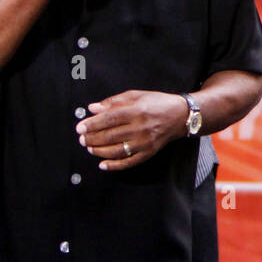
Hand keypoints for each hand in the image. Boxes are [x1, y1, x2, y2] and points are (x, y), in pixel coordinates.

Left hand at [75, 90, 190, 170]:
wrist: (181, 116)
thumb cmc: (158, 103)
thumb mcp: (137, 95)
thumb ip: (114, 101)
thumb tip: (94, 108)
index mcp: (137, 111)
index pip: (109, 119)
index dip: (92, 124)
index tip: (80, 127)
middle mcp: (140, 127)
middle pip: (110, 136)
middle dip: (92, 138)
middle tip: (82, 138)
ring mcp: (145, 142)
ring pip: (116, 150)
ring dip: (99, 151)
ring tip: (89, 147)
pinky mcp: (148, 152)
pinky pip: (129, 162)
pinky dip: (114, 165)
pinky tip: (103, 164)